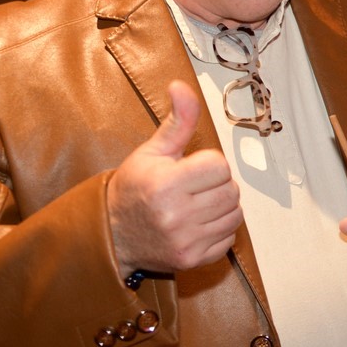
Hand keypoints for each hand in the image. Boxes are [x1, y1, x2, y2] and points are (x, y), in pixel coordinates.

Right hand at [107, 80, 242, 276]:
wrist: (112, 234)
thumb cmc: (133, 189)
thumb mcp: (152, 151)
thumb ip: (177, 121)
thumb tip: (182, 86)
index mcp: (165, 183)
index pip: (219, 165)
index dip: (208, 164)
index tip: (189, 169)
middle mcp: (176, 215)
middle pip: (231, 190)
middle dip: (217, 185)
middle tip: (194, 188)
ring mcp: (185, 240)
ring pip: (235, 213)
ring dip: (222, 207)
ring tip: (197, 204)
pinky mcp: (191, 259)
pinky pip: (229, 238)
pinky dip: (219, 230)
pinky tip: (197, 224)